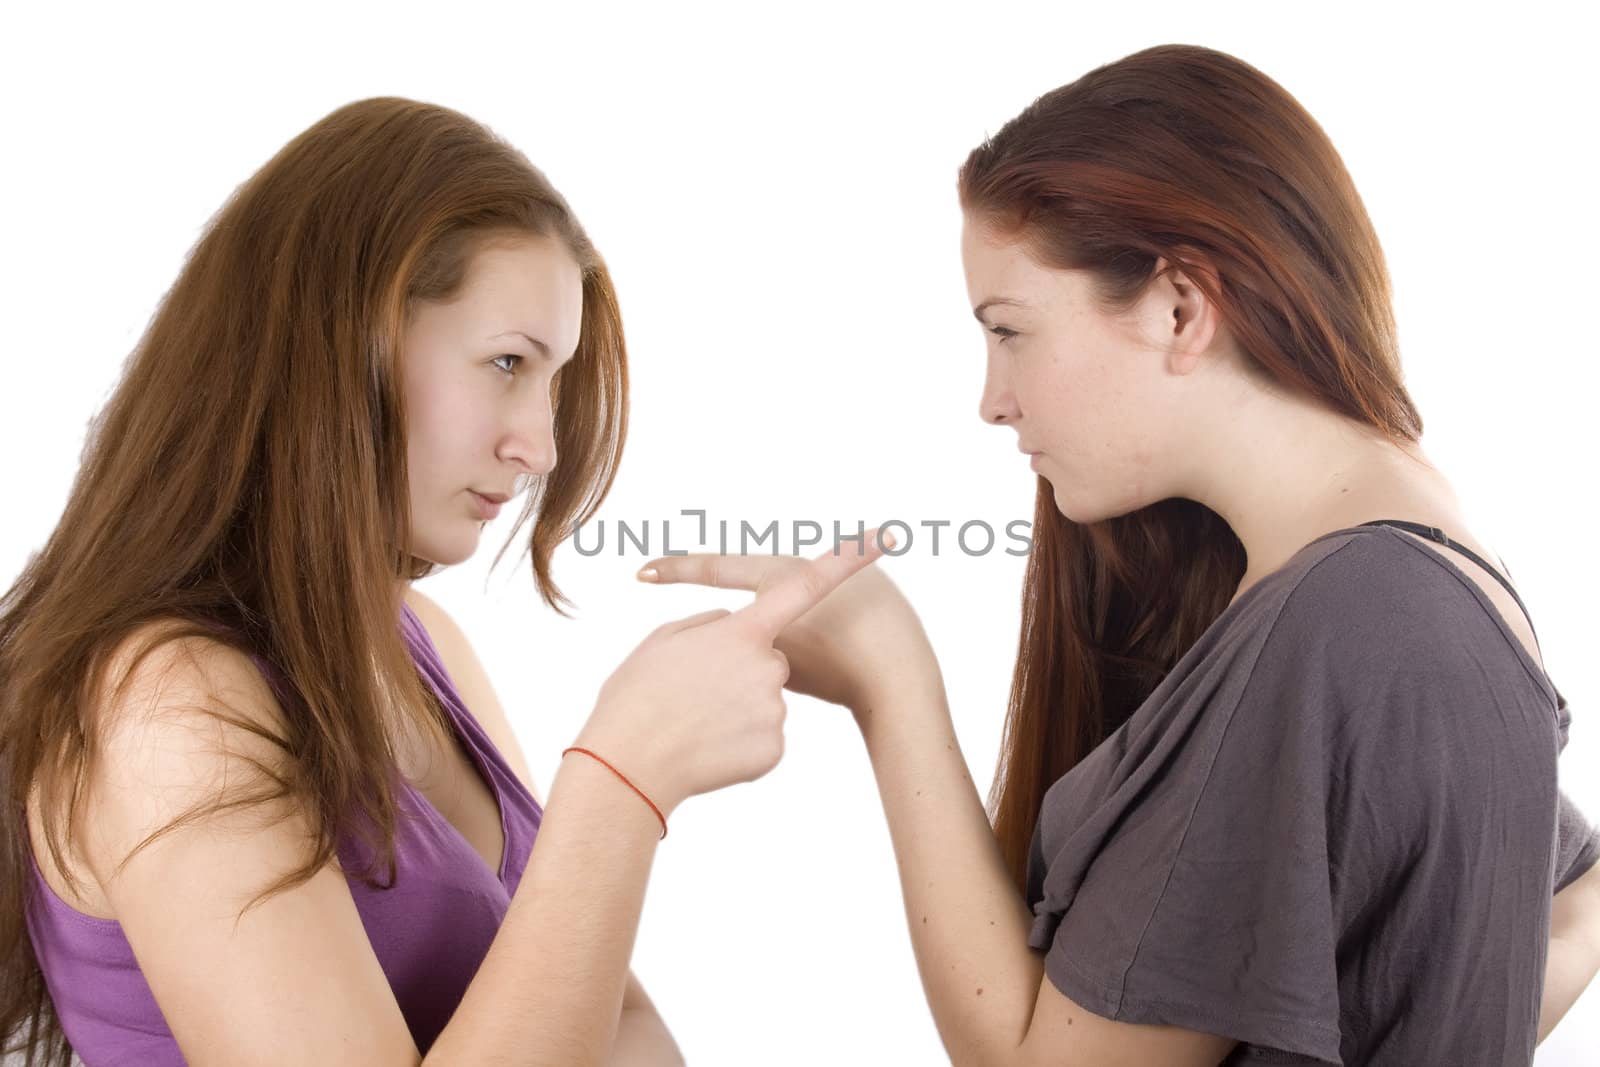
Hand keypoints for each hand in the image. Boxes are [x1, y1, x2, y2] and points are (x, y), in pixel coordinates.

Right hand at [575, 529, 892, 816]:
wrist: (630, 771)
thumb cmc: (636, 698)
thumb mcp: (662, 643)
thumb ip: (708, 625)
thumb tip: (734, 628)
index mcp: (743, 631)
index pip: (805, 586)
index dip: (846, 561)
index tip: (884, 538)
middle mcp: (768, 665)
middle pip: (769, 656)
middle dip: (744, 668)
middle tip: (695, 692)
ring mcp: (774, 709)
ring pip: (765, 697)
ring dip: (737, 707)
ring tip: (694, 725)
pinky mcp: (775, 749)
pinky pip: (762, 735)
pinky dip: (738, 741)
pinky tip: (708, 751)